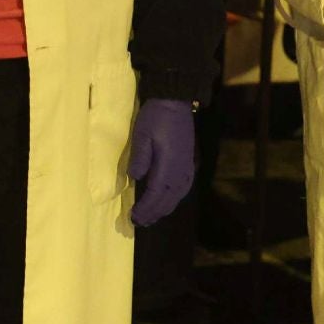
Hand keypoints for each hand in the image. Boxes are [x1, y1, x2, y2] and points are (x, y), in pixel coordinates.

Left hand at [125, 98, 194, 225]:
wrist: (175, 101)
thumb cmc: (156, 117)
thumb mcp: (142, 135)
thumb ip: (140, 158)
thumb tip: (136, 178)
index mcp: (168, 164)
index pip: (156, 194)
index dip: (145, 208)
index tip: (134, 217)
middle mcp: (180, 169)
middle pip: (168, 199)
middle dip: (154, 212)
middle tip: (139, 222)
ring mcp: (187, 166)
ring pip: (177, 195)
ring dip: (165, 208)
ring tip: (152, 216)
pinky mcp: (189, 161)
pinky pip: (184, 187)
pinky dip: (175, 198)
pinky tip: (169, 200)